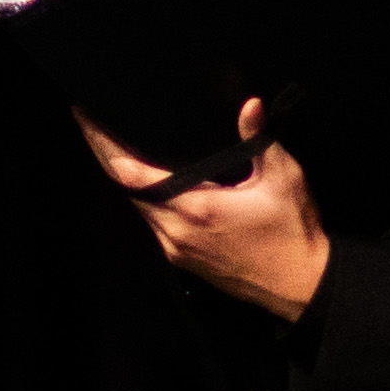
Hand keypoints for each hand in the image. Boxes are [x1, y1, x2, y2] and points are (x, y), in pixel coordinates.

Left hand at [80, 97, 331, 321]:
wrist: (302, 285)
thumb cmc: (294, 232)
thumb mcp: (283, 178)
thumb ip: (259, 140)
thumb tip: (250, 105)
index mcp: (196, 207)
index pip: (132, 174)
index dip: (104, 145)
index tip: (87, 118)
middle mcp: (176, 231)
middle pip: (126, 190)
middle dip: (107, 155)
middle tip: (94, 123)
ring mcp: (176, 249)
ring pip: (138, 209)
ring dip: (126, 179)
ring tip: (115, 147)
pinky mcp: (183, 260)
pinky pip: (153, 224)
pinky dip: (145, 199)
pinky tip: (149, 183)